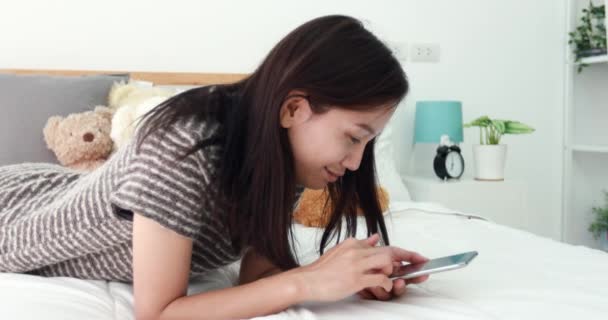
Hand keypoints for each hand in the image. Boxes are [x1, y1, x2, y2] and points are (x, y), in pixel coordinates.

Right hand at [295, 233, 425, 301]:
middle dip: (408, 257)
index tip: (416, 255)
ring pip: (386, 262)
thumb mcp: (340, 252)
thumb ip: (359, 245)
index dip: (403, 251)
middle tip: (421, 263)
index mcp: (353, 244)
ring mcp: (356, 265)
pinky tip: (385, 287)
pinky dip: (386, 284)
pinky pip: (379, 279)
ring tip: (395, 280)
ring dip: (394, 272)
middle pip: (389, 251)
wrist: (306, 280)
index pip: (383, 245)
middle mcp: (356, 251)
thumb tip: (374, 238)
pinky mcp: (355, 279)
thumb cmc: (321, 270)